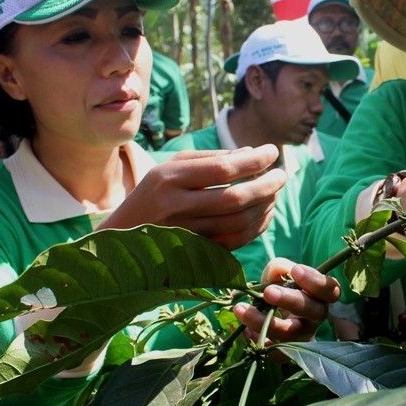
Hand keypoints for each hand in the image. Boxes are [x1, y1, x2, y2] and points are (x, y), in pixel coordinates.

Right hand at [100, 145, 283, 250]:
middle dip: (267, 185)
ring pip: (238, 223)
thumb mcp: (172, 166)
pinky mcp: (193, 254)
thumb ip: (211, 158)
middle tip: (283, 175)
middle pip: (235, 198)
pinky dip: (256, 228)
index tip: (274, 151)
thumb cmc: (153, 192)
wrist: (122, 234)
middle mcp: (175, 207)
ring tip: (275, 192)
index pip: (223, 168)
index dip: (255, 161)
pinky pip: (235, 243)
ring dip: (265, 207)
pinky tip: (265, 213)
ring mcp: (185, 234)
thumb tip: (253, 154)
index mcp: (170, 178)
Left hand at [234, 259, 340, 349]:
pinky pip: (277, 354)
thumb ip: (279, 268)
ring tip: (241, 309)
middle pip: (314, 311)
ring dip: (265, 322)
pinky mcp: (288, 353)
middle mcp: (316, 318)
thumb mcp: (279, 274)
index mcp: (320, 296)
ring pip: (291, 334)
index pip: (330, 289)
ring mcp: (303, 337)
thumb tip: (279, 271)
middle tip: (269, 292)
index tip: (295, 270)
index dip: (315, 281)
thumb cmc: (281, 289)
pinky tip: (246, 331)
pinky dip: (260, 342)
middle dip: (291, 300)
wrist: (273, 313)